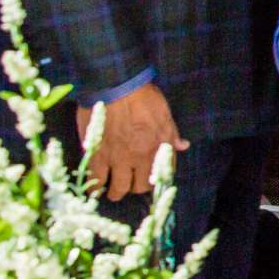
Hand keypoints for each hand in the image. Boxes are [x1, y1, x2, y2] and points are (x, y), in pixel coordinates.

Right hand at [75, 83, 186, 201]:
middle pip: (140, 187)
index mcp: (160, 146)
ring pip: (118, 189)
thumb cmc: (142, 95)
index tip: (149, 180)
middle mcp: (141, 156)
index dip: (156, 179)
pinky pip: (96, 180)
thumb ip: (172, 133)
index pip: (163, 173)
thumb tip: (183, 145)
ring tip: (112, 191)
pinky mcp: (98, 155)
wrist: (116, 85)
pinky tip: (94, 188)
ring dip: (115, 192)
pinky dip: (95, 187)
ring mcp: (119, 158)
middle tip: (129, 183)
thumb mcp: (165, 113)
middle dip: (135, 187)